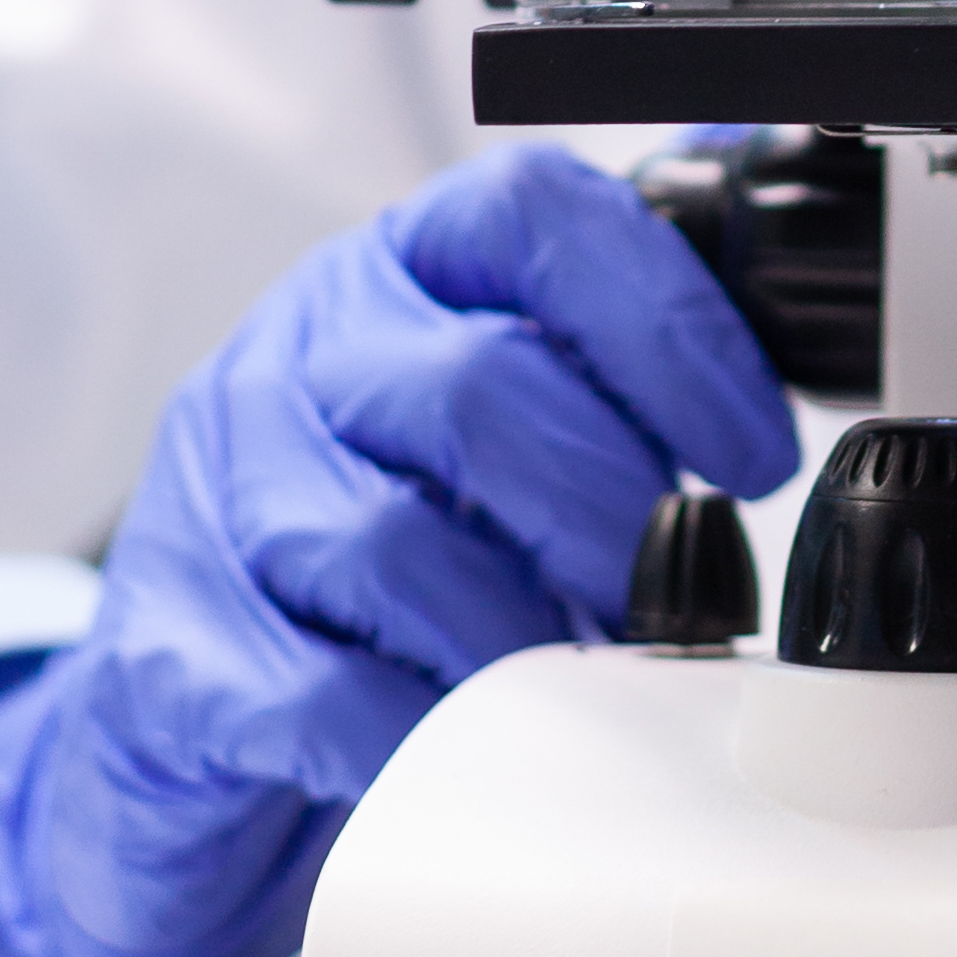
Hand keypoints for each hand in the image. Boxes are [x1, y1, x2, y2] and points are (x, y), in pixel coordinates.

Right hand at [0, 148, 795, 956]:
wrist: (174, 725)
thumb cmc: (375, 556)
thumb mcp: (487, 428)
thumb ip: (609, 370)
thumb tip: (784, 324)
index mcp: (393, 275)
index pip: (536, 218)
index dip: (669, 324)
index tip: (753, 445)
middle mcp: (293, 357)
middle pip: (472, 387)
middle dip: (607, 507)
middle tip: (668, 591)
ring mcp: (214, 497)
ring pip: (390, 542)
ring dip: (519, 628)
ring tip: (571, 671)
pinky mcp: (171, 649)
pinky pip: (314, 689)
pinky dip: (416, 726)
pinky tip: (461, 738)